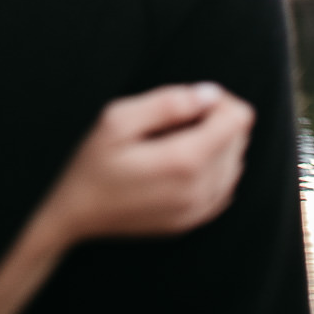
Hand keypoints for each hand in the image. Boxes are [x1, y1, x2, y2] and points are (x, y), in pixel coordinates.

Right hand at [42, 82, 253, 243]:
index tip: (186, 100)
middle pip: (240, 139)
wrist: (74, 213)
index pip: (238, 118)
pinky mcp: (194, 220)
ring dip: (214, 145)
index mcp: (186, 161)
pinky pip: (225, 187)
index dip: (216, 99)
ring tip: (172, 141)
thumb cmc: (90, 162)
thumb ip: (166, 102)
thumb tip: (209, 94)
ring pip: (236, 163)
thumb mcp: (116, 119)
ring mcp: (199, 209)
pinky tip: (179, 164)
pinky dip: (211, 169)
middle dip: (215, 120)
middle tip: (173, 118)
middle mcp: (201, 189)